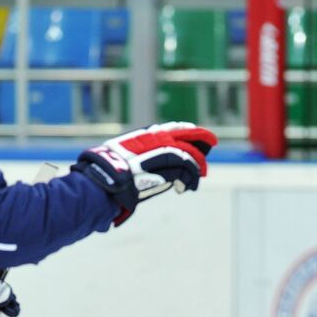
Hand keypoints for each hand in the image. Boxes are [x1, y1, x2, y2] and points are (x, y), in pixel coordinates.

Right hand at [70, 122, 217, 225]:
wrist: (105, 179)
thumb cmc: (107, 172)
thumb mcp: (120, 157)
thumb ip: (136, 157)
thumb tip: (145, 167)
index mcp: (143, 136)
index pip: (170, 128)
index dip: (185, 130)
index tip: (194, 131)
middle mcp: (154, 139)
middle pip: (185, 135)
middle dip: (201, 138)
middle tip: (211, 143)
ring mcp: (161, 151)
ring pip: (187, 155)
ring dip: (195, 167)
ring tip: (197, 178)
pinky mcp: (166, 167)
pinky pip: (186, 170)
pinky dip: (190, 179)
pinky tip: (187, 188)